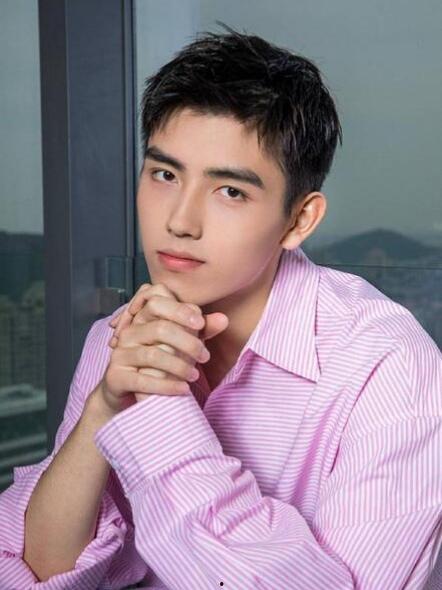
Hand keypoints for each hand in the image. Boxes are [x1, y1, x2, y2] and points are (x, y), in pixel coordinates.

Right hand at [100, 283, 228, 414]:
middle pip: (160, 328)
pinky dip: (167, 386)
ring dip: (180, 366)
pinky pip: (143, 380)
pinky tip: (184, 390)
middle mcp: (129, 332)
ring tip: (195, 375)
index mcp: (142, 318)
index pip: (156, 301)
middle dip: (187, 343)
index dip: (179, 309)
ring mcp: (120, 354)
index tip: (200, 322)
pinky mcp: (116, 376)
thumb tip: (223, 319)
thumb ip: (200, 330)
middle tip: (205, 356)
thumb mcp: (182, 343)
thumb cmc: (159, 361)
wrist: (127, 389)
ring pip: (153, 355)